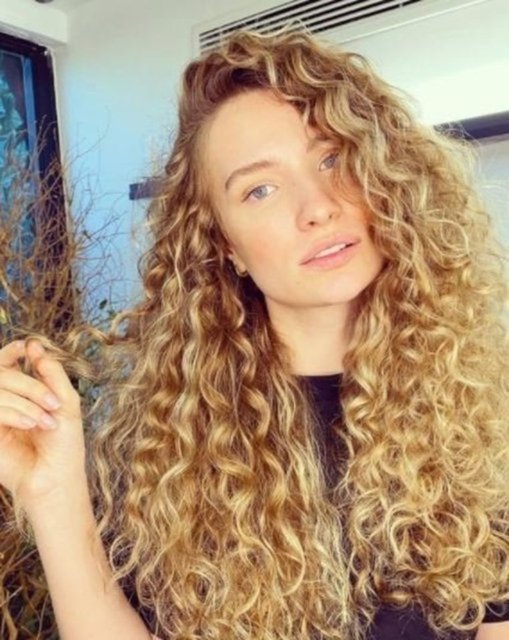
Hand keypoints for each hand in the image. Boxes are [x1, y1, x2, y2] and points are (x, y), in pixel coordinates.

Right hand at [0, 339, 85, 511]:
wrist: (54, 477)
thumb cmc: (64, 443)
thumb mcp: (65, 401)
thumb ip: (51, 371)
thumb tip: (34, 344)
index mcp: (23, 391)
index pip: (7, 361)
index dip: (12, 350)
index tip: (26, 347)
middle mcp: (6, 401)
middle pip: (2, 373)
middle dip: (31, 386)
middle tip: (52, 404)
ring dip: (26, 402)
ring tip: (44, 422)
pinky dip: (14, 412)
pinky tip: (30, 425)